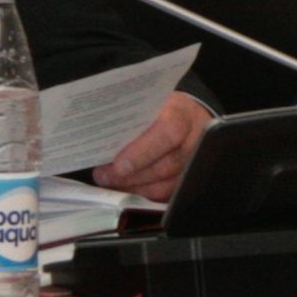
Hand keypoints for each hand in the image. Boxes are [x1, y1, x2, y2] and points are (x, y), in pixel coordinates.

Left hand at [96, 94, 212, 204]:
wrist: (191, 113)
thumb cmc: (165, 107)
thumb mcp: (151, 101)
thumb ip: (133, 118)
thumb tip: (103, 139)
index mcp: (182, 117)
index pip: (166, 135)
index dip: (141, 154)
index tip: (117, 165)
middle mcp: (193, 142)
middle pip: (164, 166)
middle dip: (130, 176)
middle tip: (103, 176)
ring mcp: (194, 164)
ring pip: (166, 184)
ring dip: (134, 188)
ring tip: (111, 184)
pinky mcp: (189, 178)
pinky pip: (167, 193)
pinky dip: (144, 194)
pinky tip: (127, 189)